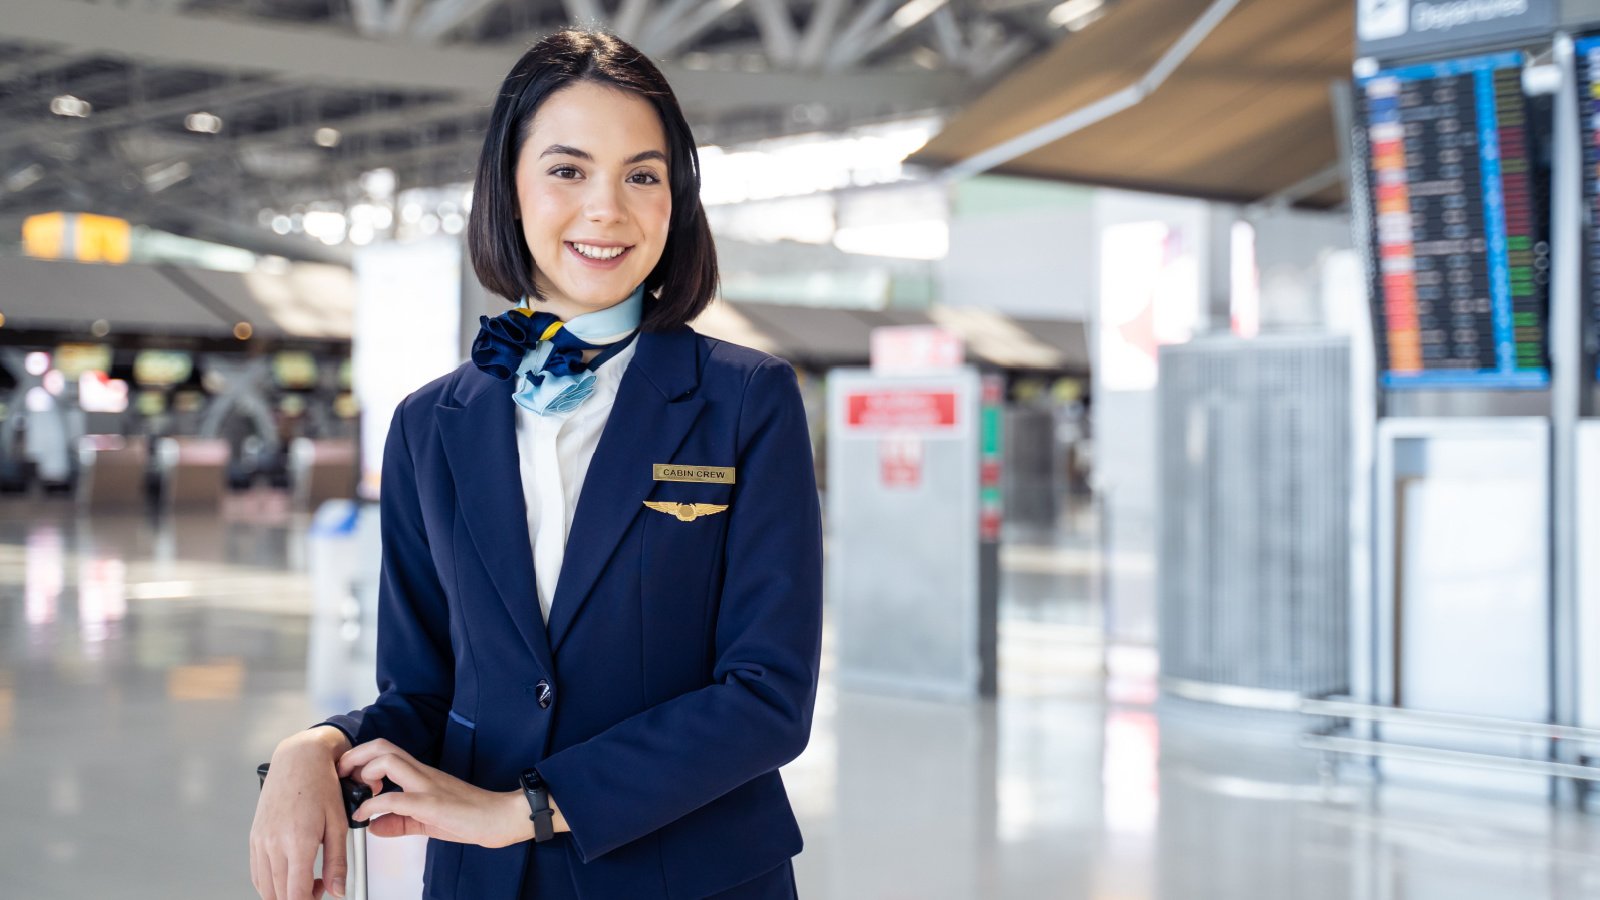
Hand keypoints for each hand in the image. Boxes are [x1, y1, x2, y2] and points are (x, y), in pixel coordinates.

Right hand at [250, 726, 353, 899]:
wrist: (298, 759)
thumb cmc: (321, 785)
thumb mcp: (338, 824)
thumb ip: (337, 861)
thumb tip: (338, 891)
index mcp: (297, 841)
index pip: (296, 894)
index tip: (321, 896)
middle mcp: (273, 843)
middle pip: (279, 895)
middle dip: (300, 898)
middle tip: (320, 886)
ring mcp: (260, 841)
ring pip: (265, 887)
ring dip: (284, 893)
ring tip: (307, 878)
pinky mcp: (254, 837)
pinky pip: (257, 873)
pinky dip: (270, 882)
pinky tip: (289, 873)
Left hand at [338, 739, 540, 848]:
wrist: (501, 817)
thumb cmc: (470, 817)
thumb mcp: (426, 821)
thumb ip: (398, 822)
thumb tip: (373, 826)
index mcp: (421, 774)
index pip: (386, 750)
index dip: (360, 757)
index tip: (346, 775)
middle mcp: (422, 773)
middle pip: (383, 746)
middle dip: (354, 755)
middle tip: (341, 774)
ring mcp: (427, 786)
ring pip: (387, 760)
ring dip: (363, 773)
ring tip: (355, 792)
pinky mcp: (432, 804)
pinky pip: (395, 798)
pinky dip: (372, 806)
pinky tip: (365, 817)